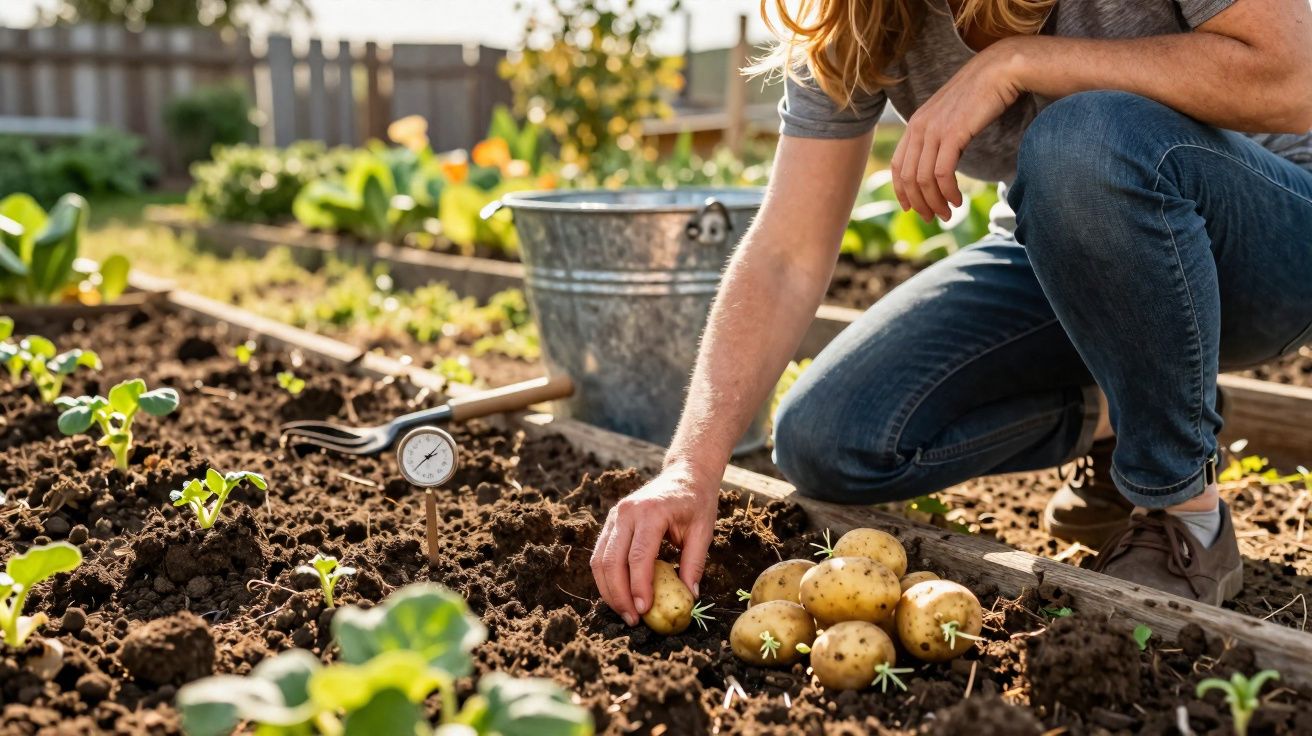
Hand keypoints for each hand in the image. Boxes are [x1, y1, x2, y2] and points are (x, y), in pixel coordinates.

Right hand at [590, 462, 718, 625]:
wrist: (685, 474)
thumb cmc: (697, 503)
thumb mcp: (703, 532)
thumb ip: (694, 563)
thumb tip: (689, 597)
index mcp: (652, 512)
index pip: (638, 556)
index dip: (639, 586)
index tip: (644, 610)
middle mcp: (627, 512)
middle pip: (612, 561)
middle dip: (619, 595)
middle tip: (632, 619)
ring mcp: (616, 515)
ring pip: (600, 560)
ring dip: (608, 590)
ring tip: (624, 612)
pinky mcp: (611, 522)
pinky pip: (600, 554)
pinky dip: (605, 578)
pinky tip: (618, 595)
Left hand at [891, 41, 1026, 221]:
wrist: (1000, 69)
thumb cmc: (981, 94)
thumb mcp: (952, 115)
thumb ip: (940, 135)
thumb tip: (941, 160)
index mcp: (916, 123)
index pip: (898, 165)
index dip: (901, 191)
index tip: (911, 208)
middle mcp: (919, 127)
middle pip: (908, 177)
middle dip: (919, 203)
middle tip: (933, 217)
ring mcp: (934, 130)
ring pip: (924, 180)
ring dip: (935, 202)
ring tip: (947, 213)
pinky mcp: (953, 134)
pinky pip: (943, 174)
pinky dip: (948, 192)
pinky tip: (957, 200)